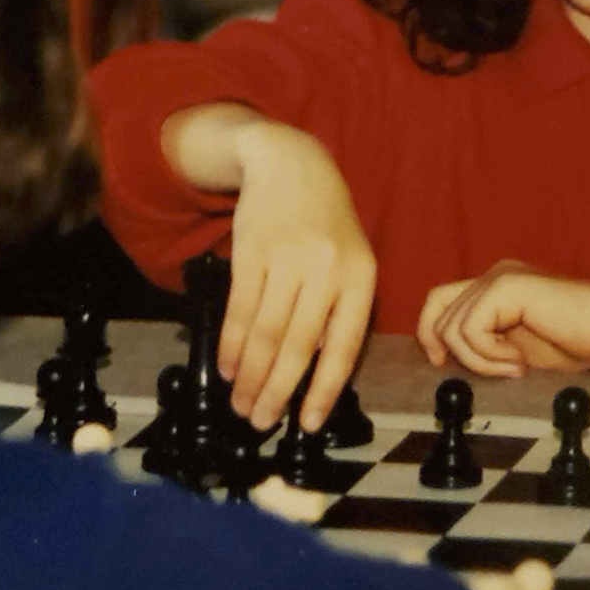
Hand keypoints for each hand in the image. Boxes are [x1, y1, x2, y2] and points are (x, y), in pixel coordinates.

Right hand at [220, 120, 375, 431]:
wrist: (292, 165)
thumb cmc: (326, 226)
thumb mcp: (351, 260)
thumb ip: (339, 312)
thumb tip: (317, 374)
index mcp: (361, 277)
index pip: (344, 345)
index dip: (325, 389)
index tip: (308, 424)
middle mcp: (328, 269)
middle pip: (298, 344)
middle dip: (278, 391)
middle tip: (261, 422)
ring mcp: (289, 258)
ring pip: (266, 333)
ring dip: (251, 376)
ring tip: (242, 404)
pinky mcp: (253, 250)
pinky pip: (241, 309)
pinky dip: (232, 345)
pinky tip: (228, 368)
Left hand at [416, 262, 589, 375]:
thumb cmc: (580, 342)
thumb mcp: (518, 348)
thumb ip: (486, 343)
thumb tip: (442, 358)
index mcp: (496, 287)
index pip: (439, 301)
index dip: (431, 333)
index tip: (443, 363)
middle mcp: (494, 275)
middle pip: (438, 312)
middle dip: (460, 354)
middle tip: (503, 370)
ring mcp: (500, 276)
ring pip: (452, 327)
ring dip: (480, 360)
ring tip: (517, 367)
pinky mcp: (508, 285)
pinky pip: (471, 329)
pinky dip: (489, 355)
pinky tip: (521, 362)